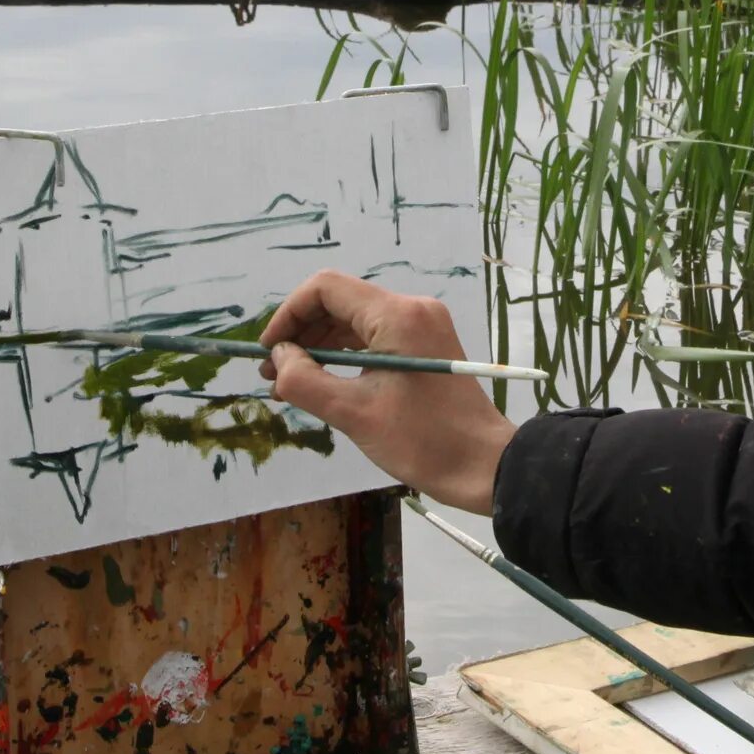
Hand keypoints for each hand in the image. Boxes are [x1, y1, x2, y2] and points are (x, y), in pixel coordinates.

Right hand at [259, 270, 514, 514]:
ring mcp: (423, 326)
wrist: (484, 465)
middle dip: (302, 333)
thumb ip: (305, 381)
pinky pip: (376, 337)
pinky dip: (346, 355)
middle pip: (341, 302)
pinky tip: (323, 382)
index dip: (289, 314)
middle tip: (272, 372)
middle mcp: (412, 309)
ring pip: (356, 321)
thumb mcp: (354, 414)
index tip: (269, 351)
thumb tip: (278, 358)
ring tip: (289, 382)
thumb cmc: (422, 440)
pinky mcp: (427, 346)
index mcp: (397, 315)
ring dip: (321, 346)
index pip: (326, 288)